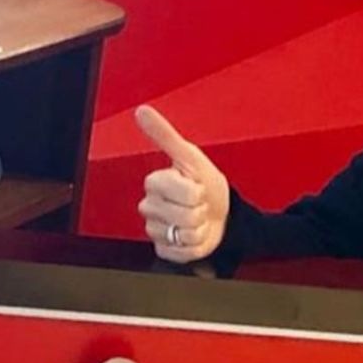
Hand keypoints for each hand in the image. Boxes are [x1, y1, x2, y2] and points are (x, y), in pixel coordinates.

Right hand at [135, 105, 230, 263]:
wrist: (222, 213)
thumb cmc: (206, 183)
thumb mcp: (190, 157)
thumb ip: (164, 135)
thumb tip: (141, 110)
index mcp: (153, 183)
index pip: (180, 191)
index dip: (196, 190)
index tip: (196, 185)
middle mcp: (149, 207)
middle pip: (184, 214)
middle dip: (200, 210)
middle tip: (199, 204)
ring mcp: (155, 231)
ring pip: (184, 235)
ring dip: (200, 228)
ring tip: (198, 220)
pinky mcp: (164, 251)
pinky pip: (184, 252)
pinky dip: (197, 246)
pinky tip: (195, 236)